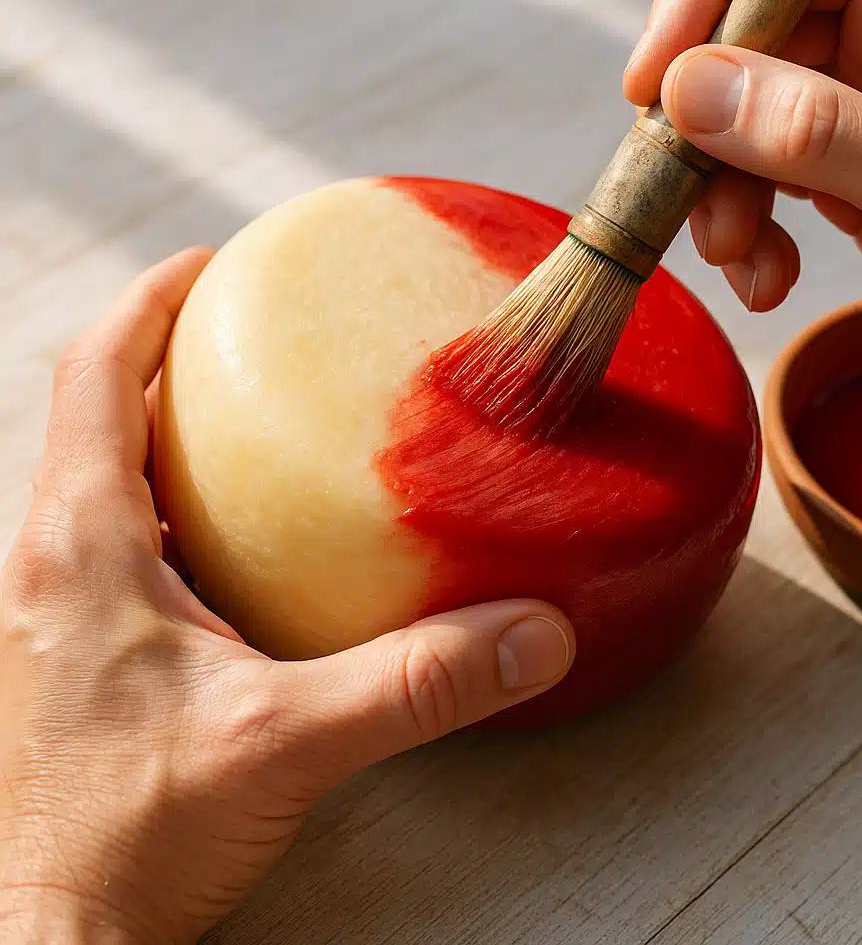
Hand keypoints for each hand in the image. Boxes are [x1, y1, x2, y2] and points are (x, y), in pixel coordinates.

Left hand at [0, 248, 574, 944]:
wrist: (54, 935)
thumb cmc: (128, 838)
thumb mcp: (289, 741)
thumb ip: (419, 683)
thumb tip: (533, 632)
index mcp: (81, 546)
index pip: (92, 375)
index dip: (149, 303)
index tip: (210, 262)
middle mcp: (50, 561)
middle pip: (91, 410)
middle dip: (161, 350)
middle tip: (246, 328)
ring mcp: (55, 608)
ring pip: (99, 473)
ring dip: (161, 425)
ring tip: (245, 410)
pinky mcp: (74, 651)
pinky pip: (117, 539)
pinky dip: (169, 501)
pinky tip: (237, 536)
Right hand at [625, 0, 861, 376]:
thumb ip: (816, 131)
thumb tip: (691, 89)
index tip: (655, 80)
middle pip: (753, 46)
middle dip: (708, 132)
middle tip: (690, 203)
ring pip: (745, 124)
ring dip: (721, 196)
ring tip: (740, 260)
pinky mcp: (850, 178)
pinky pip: (764, 185)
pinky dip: (749, 234)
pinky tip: (768, 278)